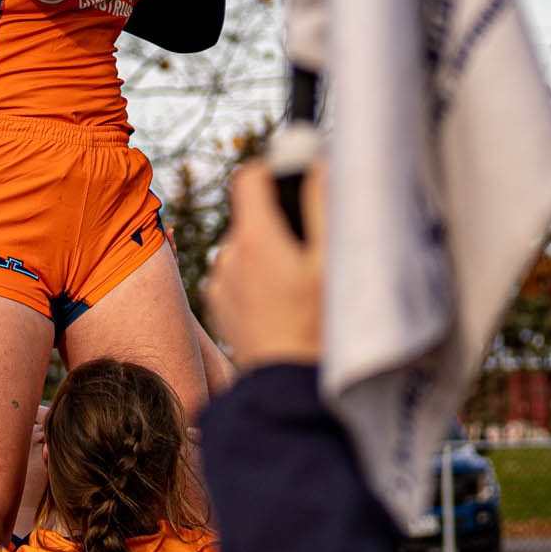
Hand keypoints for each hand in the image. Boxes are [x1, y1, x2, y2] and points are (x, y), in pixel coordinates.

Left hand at [204, 161, 323, 369]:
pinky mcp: (220, 305)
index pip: (250, 177)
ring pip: (247, 246)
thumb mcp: (330, 263)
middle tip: (311, 250)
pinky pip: (239, 275)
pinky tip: (281, 305)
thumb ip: (322, 206)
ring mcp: (221, 282)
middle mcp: (229, 256)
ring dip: (270, 253)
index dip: (274, 172)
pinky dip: (258, 279)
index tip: (295, 183)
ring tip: (299, 286)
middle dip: (281, 222)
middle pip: (253, 216)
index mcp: (255, 239)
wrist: (288, 387)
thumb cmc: (318, 328)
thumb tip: (316, 164)